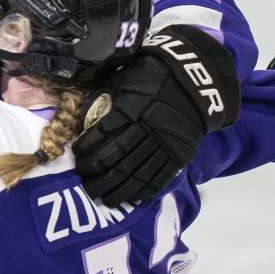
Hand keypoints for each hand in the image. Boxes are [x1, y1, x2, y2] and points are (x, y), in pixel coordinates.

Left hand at [73, 25, 240, 206]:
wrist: (196, 81)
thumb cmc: (155, 76)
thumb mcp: (127, 76)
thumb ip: (108, 92)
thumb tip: (83, 105)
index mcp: (132, 108)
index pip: (103, 134)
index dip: (88, 149)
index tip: (78, 157)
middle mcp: (147, 129)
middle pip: (116, 159)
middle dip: (97, 175)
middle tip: (86, 183)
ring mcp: (164, 144)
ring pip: (136, 173)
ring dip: (117, 189)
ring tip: (103, 197)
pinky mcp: (178, 154)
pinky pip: (159, 177)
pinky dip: (143, 190)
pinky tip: (130, 198)